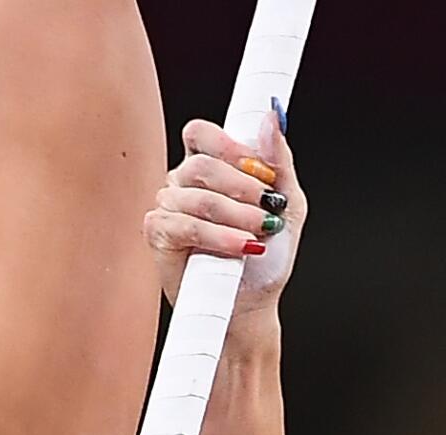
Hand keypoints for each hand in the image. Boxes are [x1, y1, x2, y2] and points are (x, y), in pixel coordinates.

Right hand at [146, 107, 304, 317]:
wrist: (252, 305)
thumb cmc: (266, 258)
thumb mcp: (286, 204)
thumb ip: (280, 161)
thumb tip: (270, 117)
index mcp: (208, 169)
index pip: (201, 134)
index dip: (230, 146)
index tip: (262, 171)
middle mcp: (182, 184)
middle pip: (201, 164)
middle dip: (241, 186)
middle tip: (267, 208)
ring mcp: (167, 208)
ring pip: (197, 197)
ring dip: (236, 216)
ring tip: (259, 234)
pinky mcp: (159, 236)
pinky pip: (185, 225)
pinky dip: (218, 237)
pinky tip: (241, 247)